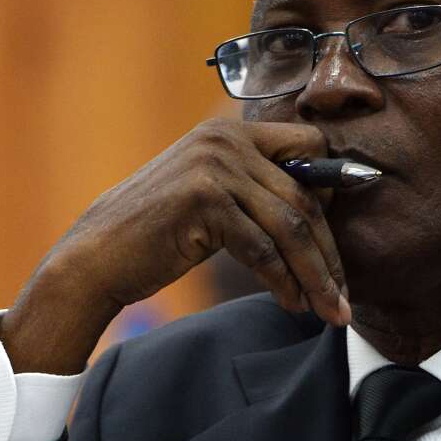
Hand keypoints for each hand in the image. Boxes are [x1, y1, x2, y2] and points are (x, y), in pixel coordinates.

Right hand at [0, 119, 350, 373]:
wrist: (96, 257)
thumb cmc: (156, 233)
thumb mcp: (210, 195)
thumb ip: (254, 189)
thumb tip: (321, 210)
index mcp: (230, 131)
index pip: (309, 146)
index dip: (331, 193)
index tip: (334, 243)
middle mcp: (225, 139)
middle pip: (305, 195)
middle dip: (329, 252)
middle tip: (343, 295)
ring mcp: (214, 167)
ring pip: (291, 225)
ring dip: (316, 274)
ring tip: (329, 310)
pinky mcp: (204, 200)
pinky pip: (263, 248)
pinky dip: (283, 281)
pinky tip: (290, 303)